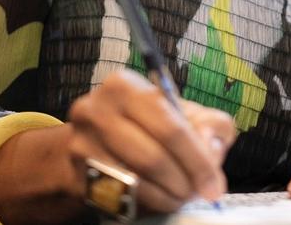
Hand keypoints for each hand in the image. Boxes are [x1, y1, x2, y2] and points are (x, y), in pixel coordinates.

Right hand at [0, 69, 235, 224]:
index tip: (214, 184)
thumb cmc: (142, 123)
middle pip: (152, 156)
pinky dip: (147, 204)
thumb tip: (214, 147)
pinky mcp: (76, 176)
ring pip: (135, 182)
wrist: (87, 141)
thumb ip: (208, 122)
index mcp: (125, 85)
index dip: (196, 158)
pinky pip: (119, 198)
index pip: (169, 124)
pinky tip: (160, 201)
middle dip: (183, 181)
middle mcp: (97, 110)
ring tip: (180, 197)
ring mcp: (82, 144)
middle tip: (198, 193)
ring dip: (166, 196)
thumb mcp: (177, 112)